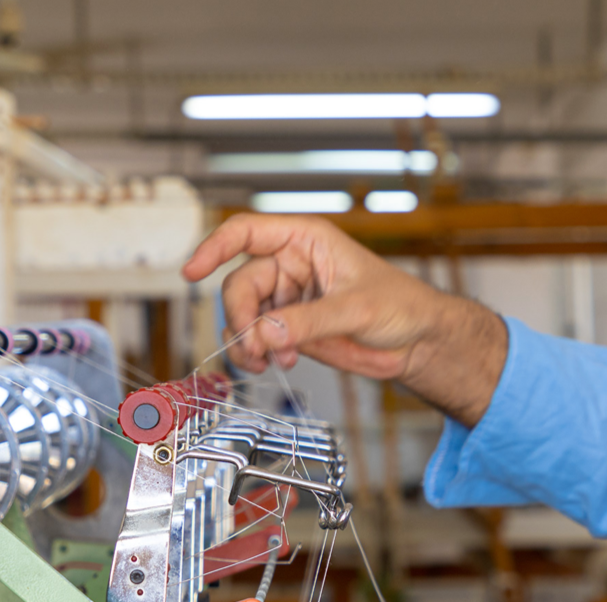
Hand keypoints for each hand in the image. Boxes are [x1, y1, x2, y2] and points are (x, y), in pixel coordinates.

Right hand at [181, 213, 507, 426]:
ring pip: (241, 317)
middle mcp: (288, 266)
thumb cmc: (399, 306)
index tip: (193, 271)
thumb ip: (309, 320)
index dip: (215, 247)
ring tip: (266, 362)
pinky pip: (255, 340)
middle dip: (240, 319)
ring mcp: (285, 300)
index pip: (247, 232)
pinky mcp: (287, 330)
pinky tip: (283, 363)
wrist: (414, 342)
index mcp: (305, 240)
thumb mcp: (357, 308)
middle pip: (238, 285)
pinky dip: (258, 356)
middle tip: (255, 347)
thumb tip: (266, 333)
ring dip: (245, 343)